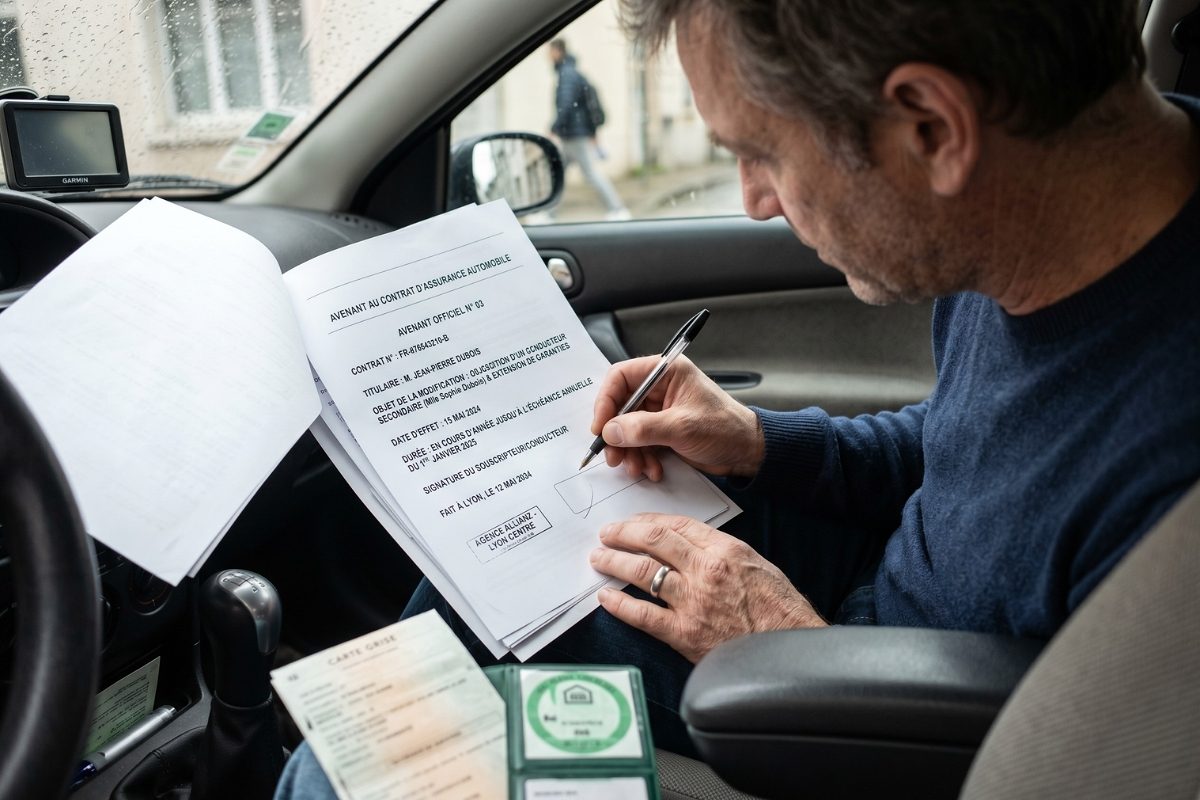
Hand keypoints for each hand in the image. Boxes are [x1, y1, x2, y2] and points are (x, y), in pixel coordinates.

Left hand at [590, 513, 825, 662]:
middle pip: (653, 541)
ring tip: (599, 559)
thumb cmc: (779, 609)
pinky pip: (643, 615)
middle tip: (606, 534)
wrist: (790, 649)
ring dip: (614, 562)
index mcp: (724, 550)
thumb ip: (721, 552)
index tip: (632, 522)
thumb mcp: (755, 565)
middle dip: (623, 534)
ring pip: (641, 572)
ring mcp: (692, 602)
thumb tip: (689, 544)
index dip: (647, 520)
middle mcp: (705, 570)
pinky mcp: (684, 633)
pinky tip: (605, 597)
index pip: (676, 525)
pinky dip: (620, 604)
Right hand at [591, 355, 762, 480]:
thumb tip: (610, 431)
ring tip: (637, 468)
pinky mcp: (663, 430)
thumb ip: (643, 428)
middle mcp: (660, 387)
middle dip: (616, 434)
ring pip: (627, 428)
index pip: (621, 377)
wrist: (748, 452)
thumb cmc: (725, 429)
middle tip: (613, 456)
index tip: (600, 426)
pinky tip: (652, 469)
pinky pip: (640, 442)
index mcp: (666, 372)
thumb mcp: (682, 427)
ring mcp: (661, 410)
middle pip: (620, 406)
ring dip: (629, 451)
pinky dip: (641, 457)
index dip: (606, 401)